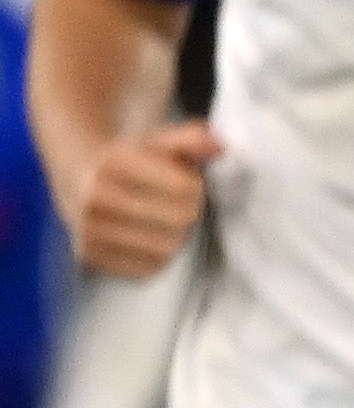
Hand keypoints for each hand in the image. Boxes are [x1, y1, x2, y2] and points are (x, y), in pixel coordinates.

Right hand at [71, 123, 218, 276]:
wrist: (79, 179)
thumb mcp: (160, 143)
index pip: (185, 188)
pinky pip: (147, 268)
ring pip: (166, 248)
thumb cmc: (131, 162)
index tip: (185, 183)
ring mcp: (88, 228)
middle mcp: (95, 197)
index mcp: (114, 163)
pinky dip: (156, 257)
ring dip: (175, 237)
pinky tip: (146, 238)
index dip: (194, 186)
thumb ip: (192, 139)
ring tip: (162, 221)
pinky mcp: (89, 255)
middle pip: (180, 220)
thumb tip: (220, 145)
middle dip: (188, 212)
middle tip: (176, 205)